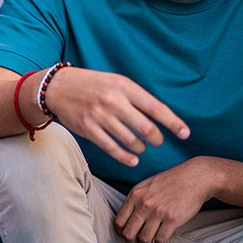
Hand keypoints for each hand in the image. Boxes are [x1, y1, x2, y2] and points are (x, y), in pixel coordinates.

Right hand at [43, 67, 190, 165]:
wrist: (57, 87)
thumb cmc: (93, 84)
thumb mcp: (116, 82)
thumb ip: (136, 97)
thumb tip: (161, 117)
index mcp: (124, 87)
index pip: (156, 108)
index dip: (173, 123)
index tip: (185, 134)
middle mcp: (113, 102)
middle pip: (146, 128)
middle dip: (157, 139)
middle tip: (158, 142)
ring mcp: (99, 116)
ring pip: (130, 141)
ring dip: (141, 148)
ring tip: (142, 147)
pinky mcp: (87, 129)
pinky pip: (111, 148)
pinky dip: (125, 157)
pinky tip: (132, 160)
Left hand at [114, 157, 216, 242]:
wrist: (195, 177)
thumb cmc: (172, 181)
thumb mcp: (147, 185)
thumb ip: (137, 199)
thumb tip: (129, 217)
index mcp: (135, 195)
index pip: (119, 221)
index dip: (121, 233)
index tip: (126, 237)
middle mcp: (143, 204)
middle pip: (129, 233)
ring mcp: (158, 212)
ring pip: (144, 239)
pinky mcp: (172, 219)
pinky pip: (160, 240)